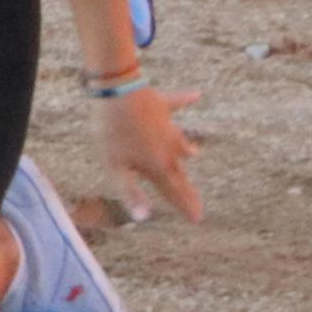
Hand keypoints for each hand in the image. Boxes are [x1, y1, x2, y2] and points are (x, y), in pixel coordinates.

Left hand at [95, 82, 204, 223]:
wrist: (118, 92)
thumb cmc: (113, 132)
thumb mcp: (115, 167)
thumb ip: (130, 192)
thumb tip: (143, 218)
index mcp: (158, 166)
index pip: (174, 192)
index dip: (186, 207)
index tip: (197, 219)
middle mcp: (170, 149)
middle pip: (181, 174)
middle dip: (188, 190)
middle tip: (198, 204)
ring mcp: (168, 127)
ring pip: (181, 142)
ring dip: (187, 150)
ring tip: (194, 155)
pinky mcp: (161, 105)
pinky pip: (177, 103)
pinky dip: (186, 100)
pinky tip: (196, 95)